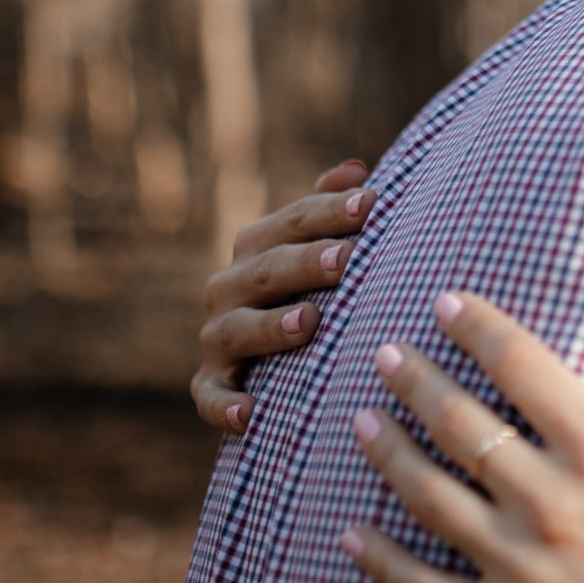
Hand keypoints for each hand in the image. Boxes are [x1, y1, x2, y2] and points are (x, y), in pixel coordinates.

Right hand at [190, 159, 377, 432]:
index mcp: (257, 246)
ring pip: (237, 328)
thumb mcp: (319, 248)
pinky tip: (252, 412)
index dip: (331, 211)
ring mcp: (217, 337)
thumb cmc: (311, 290)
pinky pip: (212, 396)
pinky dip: (227, 405)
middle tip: (347, 260)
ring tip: (308, 322)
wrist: (270, 363)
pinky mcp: (211, 385)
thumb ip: (331, 208)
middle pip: (268, 269)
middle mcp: (229, 287)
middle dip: (307, 263)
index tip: (373, 204)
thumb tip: (356, 170)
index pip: (294, 221)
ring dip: (269, 326)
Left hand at [341, 291, 583, 582]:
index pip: (523, 367)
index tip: (446, 302)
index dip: (478, 327)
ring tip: (363, 421)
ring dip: (388, 451)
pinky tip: (353, 533)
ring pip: (429, 496)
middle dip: (416, 379)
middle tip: (386, 353)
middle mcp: (554, 506)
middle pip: (461, 423)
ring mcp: (523, 573)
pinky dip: (381, 561)